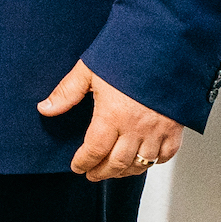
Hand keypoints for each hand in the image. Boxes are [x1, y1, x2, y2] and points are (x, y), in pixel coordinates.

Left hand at [37, 60, 183, 179]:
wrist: (164, 47)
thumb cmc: (127, 55)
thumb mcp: (89, 70)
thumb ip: (66, 92)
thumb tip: (45, 108)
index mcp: (112, 115)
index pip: (94, 150)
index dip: (84, 162)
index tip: (77, 166)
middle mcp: (135, 127)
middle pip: (117, 162)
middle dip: (102, 172)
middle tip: (92, 174)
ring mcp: (158, 130)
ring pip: (141, 163)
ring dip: (125, 171)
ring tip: (113, 171)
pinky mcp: (175, 128)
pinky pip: (166, 155)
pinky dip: (153, 163)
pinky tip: (144, 161)